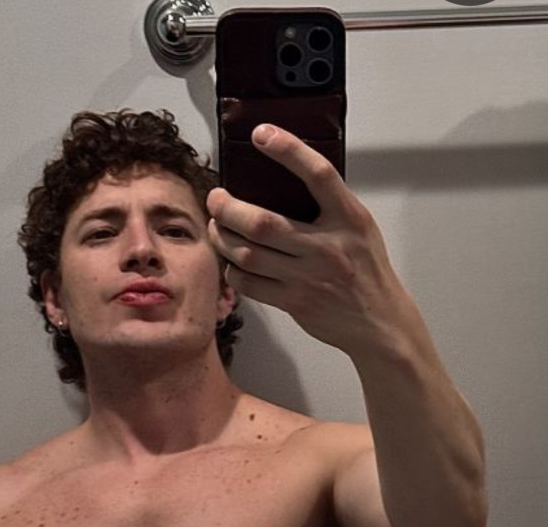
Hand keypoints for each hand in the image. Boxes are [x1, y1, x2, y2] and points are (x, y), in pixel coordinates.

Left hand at [206, 124, 412, 356]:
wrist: (379, 322)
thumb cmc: (366, 272)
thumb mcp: (360, 228)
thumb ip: (330, 206)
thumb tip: (289, 179)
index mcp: (349, 219)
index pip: (318, 175)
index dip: (289, 150)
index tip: (262, 134)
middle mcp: (327, 247)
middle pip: (262, 223)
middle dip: (228, 208)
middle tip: (216, 199)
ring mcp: (308, 277)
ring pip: (248, 254)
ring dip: (223, 238)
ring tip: (215, 226)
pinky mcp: (294, 302)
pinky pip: (251, 284)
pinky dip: (233, 270)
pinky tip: (231, 261)